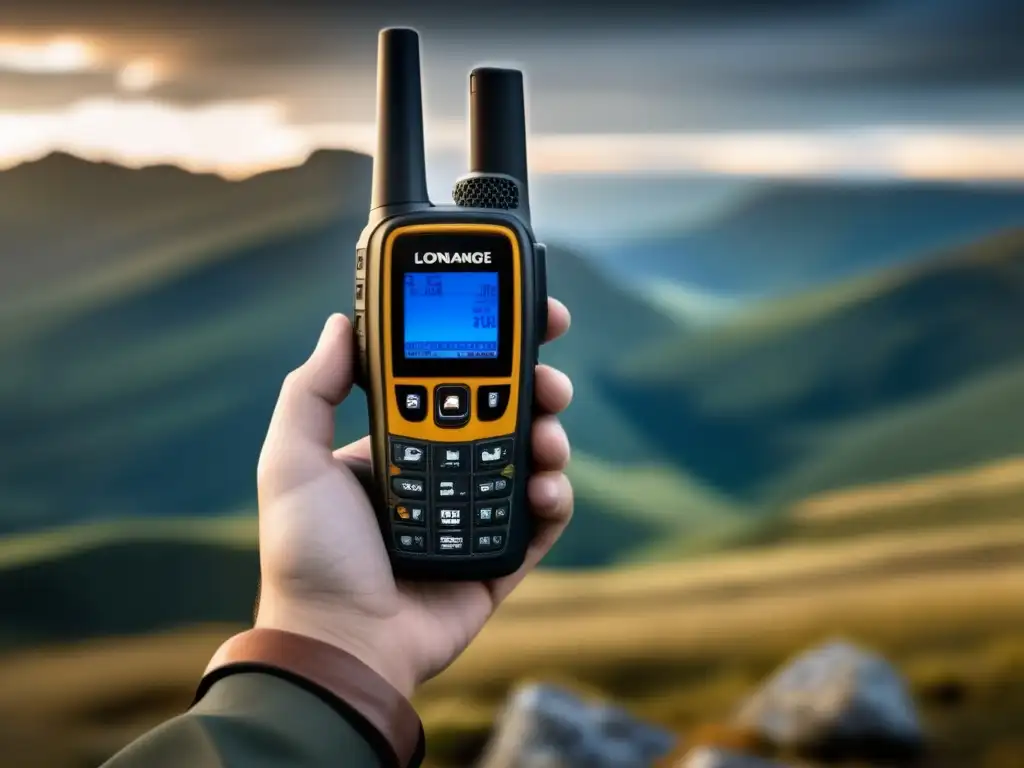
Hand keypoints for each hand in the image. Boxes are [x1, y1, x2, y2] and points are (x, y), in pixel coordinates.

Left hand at [253, 299, 573, 697]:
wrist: (338, 642)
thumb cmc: (307, 555)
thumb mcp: (292, 461)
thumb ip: (311, 391)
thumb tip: (341, 323)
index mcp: (399, 446)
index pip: (450, 385)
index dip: (485, 353)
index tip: (520, 321)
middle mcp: (441, 473)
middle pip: (504, 417)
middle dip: (536, 391)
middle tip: (550, 381)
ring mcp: (473, 515)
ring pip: (529, 461)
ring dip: (551, 439)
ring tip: (547, 439)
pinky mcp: (500, 560)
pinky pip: (541, 523)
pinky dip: (555, 500)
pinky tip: (545, 489)